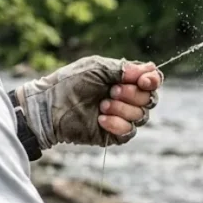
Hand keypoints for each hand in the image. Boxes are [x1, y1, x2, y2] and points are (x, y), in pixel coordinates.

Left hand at [14, 56, 162, 147]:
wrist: (50, 107)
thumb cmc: (70, 83)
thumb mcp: (97, 68)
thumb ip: (124, 69)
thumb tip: (150, 69)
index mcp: (125, 79)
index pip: (152, 81)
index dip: (153, 81)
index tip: (143, 80)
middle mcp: (127, 98)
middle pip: (150, 99)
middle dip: (133, 95)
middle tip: (112, 91)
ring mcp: (121, 117)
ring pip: (142, 116)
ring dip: (123, 109)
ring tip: (102, 105)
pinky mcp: (114, 134)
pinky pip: (129, 132)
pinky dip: (117, 124)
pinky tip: (101, 119)